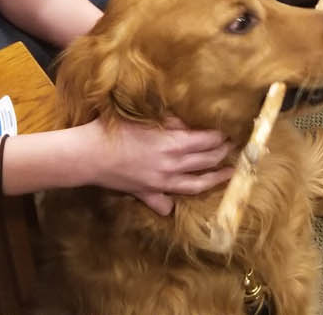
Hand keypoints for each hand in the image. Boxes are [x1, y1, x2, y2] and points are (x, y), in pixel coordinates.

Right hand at [83, 116, 232, 215]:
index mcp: (174, 143)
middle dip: (223, 154)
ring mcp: (161, 183)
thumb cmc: (115, 130)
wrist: (88, 155)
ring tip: (228, 174)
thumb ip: (171, 123)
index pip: (208, 141)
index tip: (230, 132)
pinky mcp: (146, 194)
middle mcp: (172, 166)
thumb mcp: (147, 119)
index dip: (221, 136)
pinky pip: (164, 203)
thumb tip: (188, 125)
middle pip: (206, 161)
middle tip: (234, 148)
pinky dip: (172, 204)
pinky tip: (177, 205)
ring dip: (214, 179)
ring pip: (195, 185)